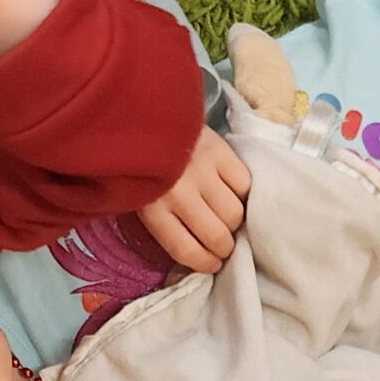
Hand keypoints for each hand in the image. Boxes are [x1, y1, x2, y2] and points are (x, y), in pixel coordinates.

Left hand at [137, 127, 250, 270]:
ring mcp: (204, 172)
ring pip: (235, 212)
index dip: (203, 263)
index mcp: (153, 209)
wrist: (140, 114)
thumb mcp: (135, 198)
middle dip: (225, 248)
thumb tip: (194, 247)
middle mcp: (180, 194)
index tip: (212, 266)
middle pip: (216, 234)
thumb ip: (161, 220)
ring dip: (236, 223)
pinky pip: (244, 184)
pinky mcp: (221, 152)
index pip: (184, 248)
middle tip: (226, 247)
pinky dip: (244, 194)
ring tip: (231, 222)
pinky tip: (236, 194)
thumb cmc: (135, 164)